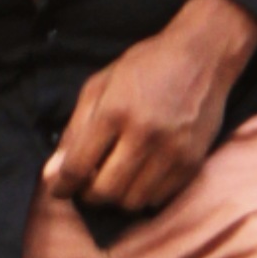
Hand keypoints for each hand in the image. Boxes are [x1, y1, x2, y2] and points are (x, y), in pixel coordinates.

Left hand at [44, 0, 256, 215]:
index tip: (59, 189)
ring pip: (133, 201)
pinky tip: (140, 176)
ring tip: (116, 178)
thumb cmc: (145, 66)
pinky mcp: (192, 162)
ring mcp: (172, 151)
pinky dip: (143, 195)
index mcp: (114, 111)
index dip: (61, 185)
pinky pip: (159, 198)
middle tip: (89, 184)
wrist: (202, 56)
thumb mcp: (100, 85)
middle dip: (89, 194)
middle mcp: (144, 134)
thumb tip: (54, 173)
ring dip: (117, 197)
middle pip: (105, 191)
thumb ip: (74, 130)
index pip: (77, 166)